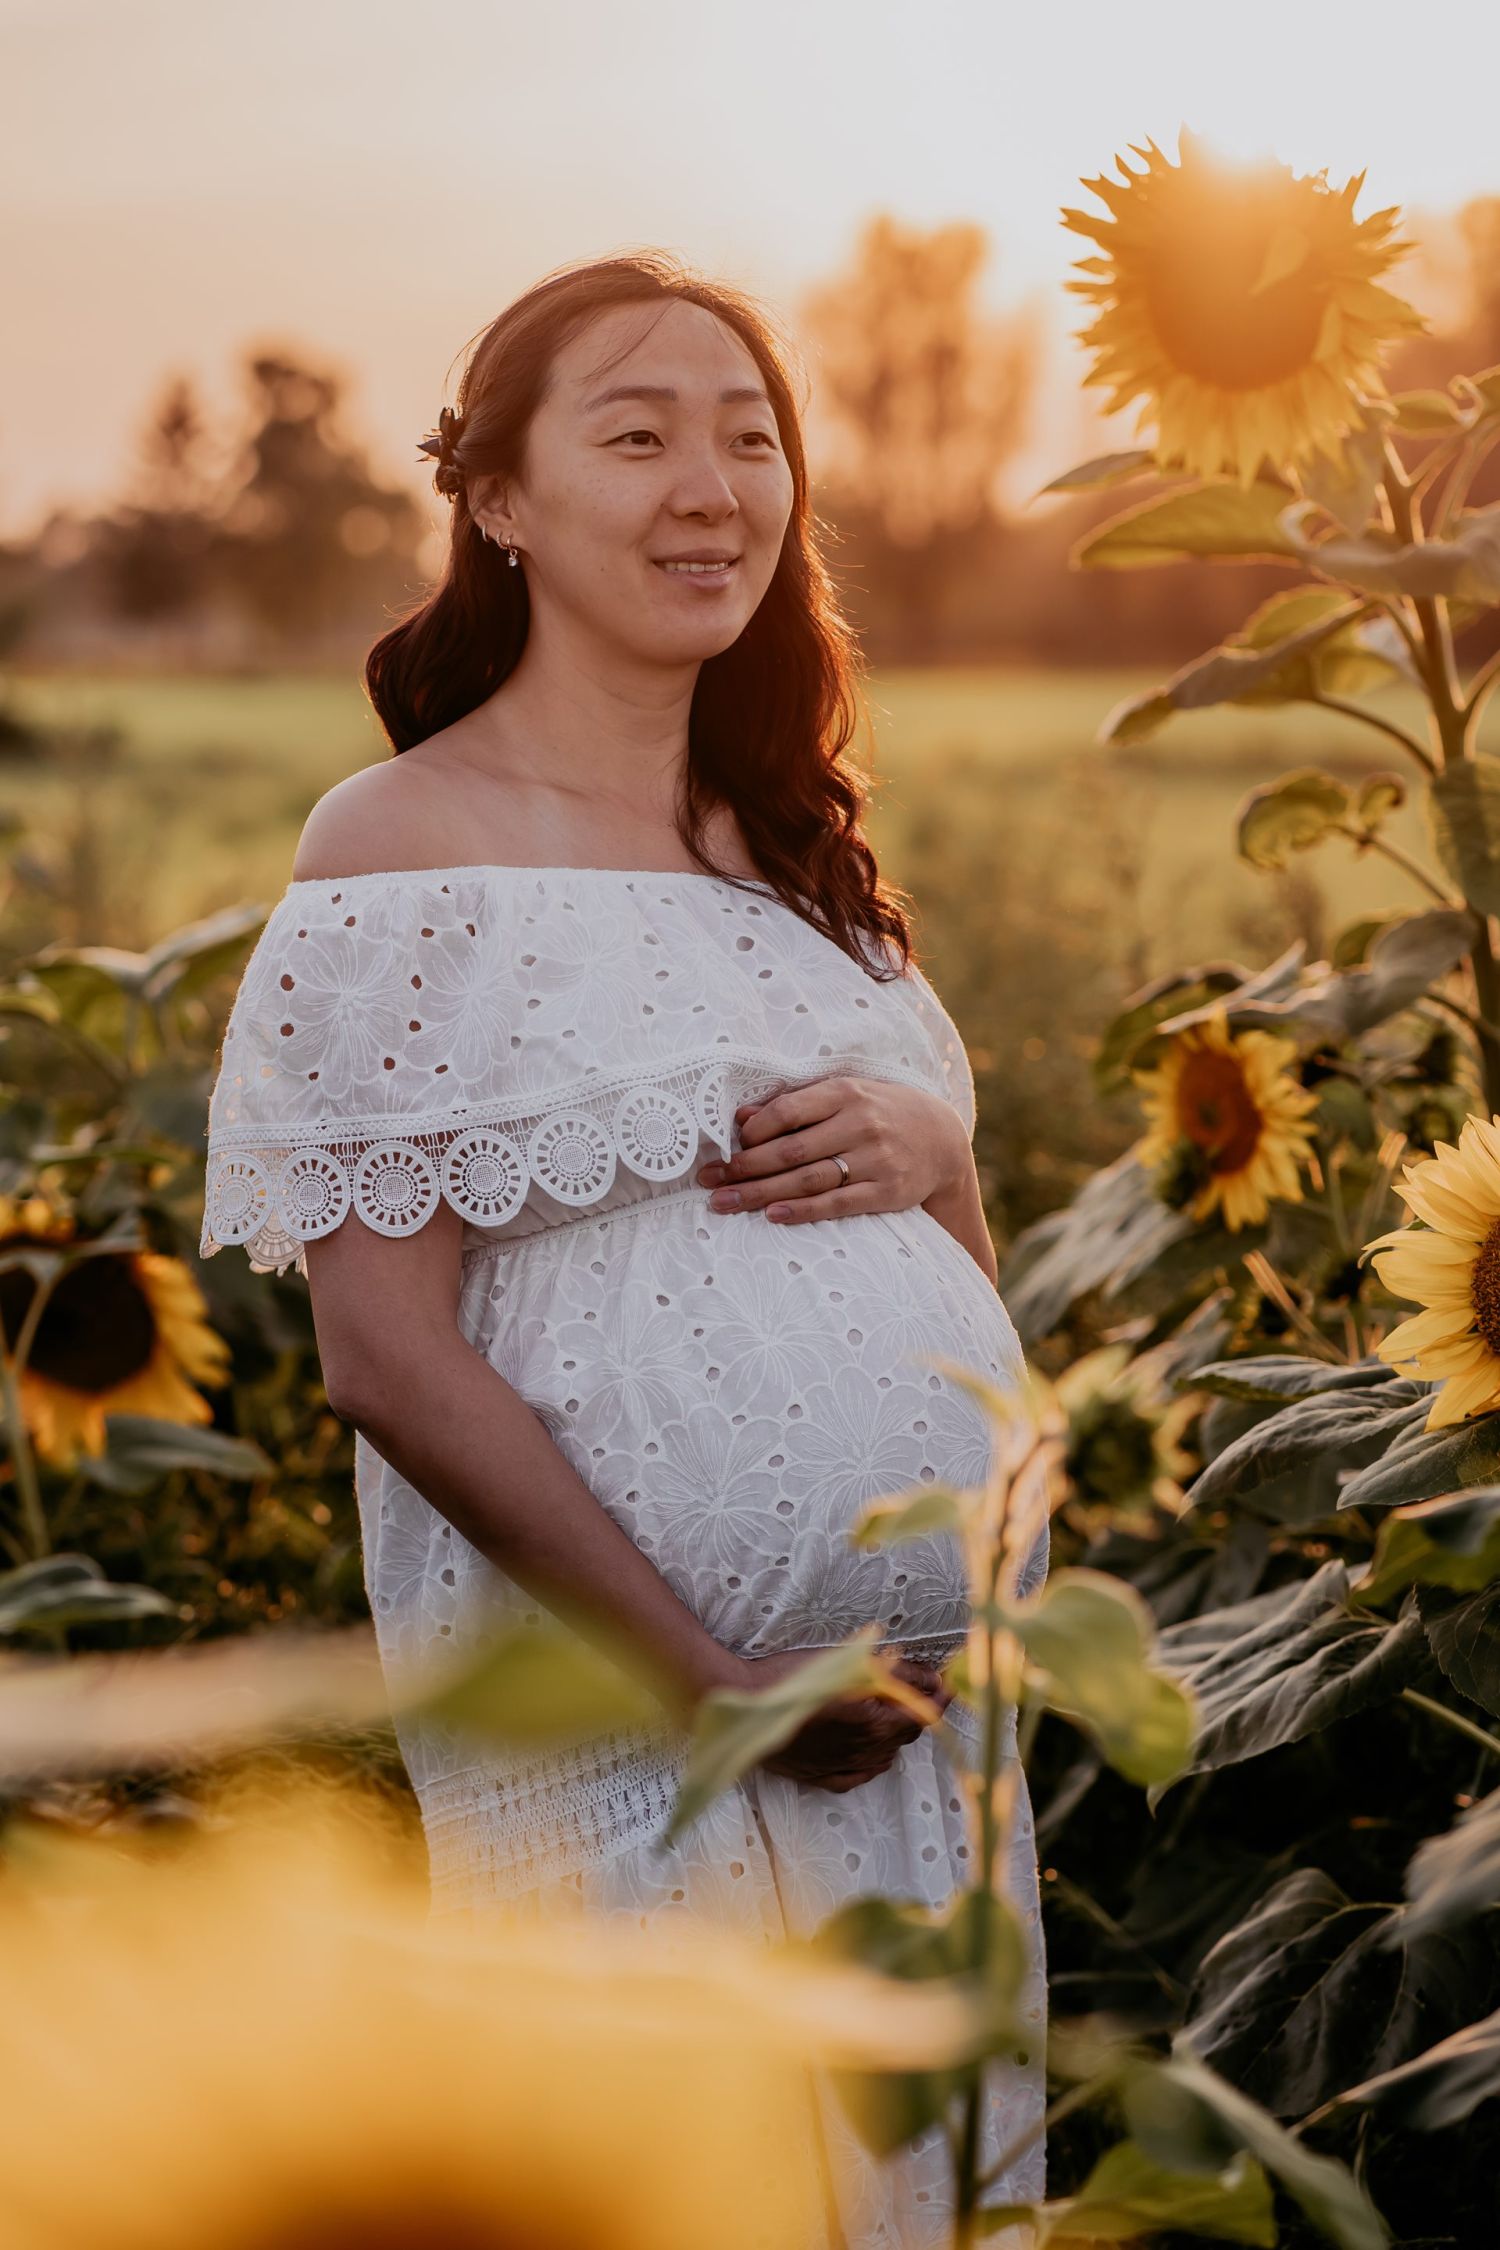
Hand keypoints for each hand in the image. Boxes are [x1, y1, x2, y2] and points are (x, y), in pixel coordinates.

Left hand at [696, 1077, 968, 1224]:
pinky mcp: (886, 1192)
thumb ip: (797, 1104)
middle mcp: (860, 1124)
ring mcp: (875, 1160)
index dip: (753, 1131)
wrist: (941, 1140)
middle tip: (708, 1180)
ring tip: (724, 1202)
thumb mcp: (845, 1095)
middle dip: (744, 1167)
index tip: (725, 1146)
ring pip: (808, 1179)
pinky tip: (772, 1215)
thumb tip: (740, 1118)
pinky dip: (802, 1211)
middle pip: (791, 1150)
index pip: (789, 1110)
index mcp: (846, 1093)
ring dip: (761, 1193)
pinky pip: (837, 1204)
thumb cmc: (879, 1113)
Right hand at [732, 1648, 953, 1790]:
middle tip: (922, 1692)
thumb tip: (928, 1677)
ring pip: (885, 1756)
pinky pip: (860, 1774)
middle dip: (918, 1713)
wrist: (743, 1706)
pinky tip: (868, 1747)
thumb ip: (893, 1673)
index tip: (944, 1685)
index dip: (937, 1698)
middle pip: (906, 1736)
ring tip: (892, 1712)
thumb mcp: (847, 1665)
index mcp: (874, 1724)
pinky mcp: (821, 1777)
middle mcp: (864, 1752)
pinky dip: (871, 1759)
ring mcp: (842, 1768)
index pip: (922, 1714)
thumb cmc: (791, 1677)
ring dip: (895, 1735)